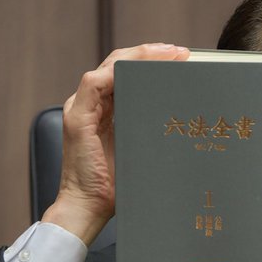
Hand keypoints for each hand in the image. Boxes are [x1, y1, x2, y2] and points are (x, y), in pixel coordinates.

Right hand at [42, 43, 189, 245]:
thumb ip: (150, 129)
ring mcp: (81, 109)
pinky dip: (118, 72)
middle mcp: (90, 106)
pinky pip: (95, 83)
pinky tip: (142, 69)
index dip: (150, 62)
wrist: (88, 209)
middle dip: (149, 54)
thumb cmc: (114, 188)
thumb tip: (184, 117)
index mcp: (103, 111)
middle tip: (179, 51)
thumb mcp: (140, 150)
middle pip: (118, 65)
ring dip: (139, 57)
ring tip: (168, 53)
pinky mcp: (77, 118)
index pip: (125, 74)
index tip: (178, 58)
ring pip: (109, 67)